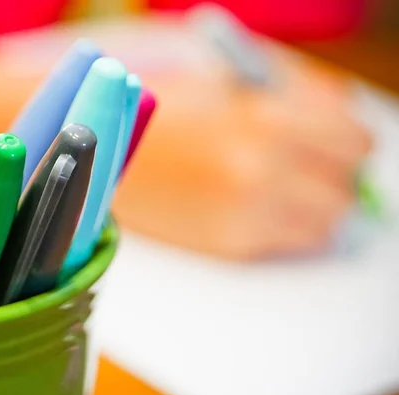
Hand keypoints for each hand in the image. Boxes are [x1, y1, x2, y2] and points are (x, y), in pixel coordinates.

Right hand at [114, 47, 371, 259]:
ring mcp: (247, 215)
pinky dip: (283, 225)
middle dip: (333, 180)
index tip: (336, 145)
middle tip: (309, 169)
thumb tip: (340, 130)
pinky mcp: (229, 246)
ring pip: (323, 226)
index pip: (355, 144)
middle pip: (344, 193)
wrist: (98, 157)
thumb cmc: (161, 114)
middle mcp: (264, 173)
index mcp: (267, 122)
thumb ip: (295, 104)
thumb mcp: (232, 89)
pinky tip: (252, 203)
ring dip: (313, 208)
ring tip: (282, 189)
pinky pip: (287, 242)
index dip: (348, 144)